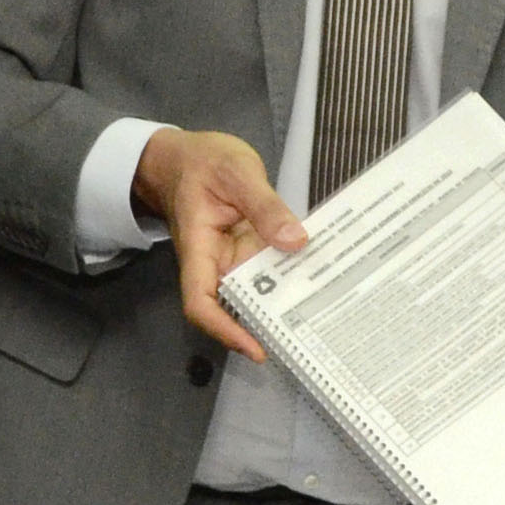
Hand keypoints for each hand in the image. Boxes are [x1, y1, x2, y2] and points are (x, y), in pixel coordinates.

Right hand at [136, 127, 302, 363]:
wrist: (184, 156)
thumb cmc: (201, 161)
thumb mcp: (237, 172)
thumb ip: (266, 206)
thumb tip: (295, 241)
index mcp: (199, 249)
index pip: (201, 302)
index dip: (225, 330)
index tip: (255, 348)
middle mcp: (213, 263)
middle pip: (232, 307)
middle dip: (264, 326)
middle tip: (307, 338)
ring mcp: (230, 259)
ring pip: (254, 293)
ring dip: (280, 305)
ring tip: (320, 317)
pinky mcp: (244, 251)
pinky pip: (265, 272)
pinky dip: (286, 279)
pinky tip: (316, 281)